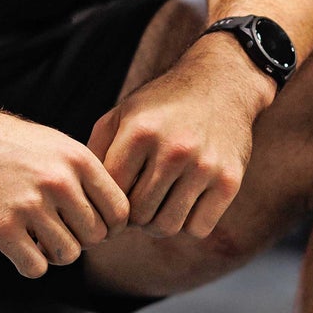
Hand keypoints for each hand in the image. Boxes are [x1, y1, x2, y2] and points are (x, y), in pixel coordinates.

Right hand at [0, 103, 129, 277]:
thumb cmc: (1, 142)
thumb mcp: (52, 144)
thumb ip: (82, 175)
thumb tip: (112, 214)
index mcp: (77, 159)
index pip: (120, 211)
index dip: (110, 226)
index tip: (90, 227)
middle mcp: (59, 181)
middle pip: (95, 237)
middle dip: (79, 240)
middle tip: (56, 232)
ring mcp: (30, 205)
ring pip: (68, 255)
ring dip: (54, 254)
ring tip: (37, 239)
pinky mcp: (1, 228)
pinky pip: (35, 267)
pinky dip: (29, 264)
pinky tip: (17, 248)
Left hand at [88, 40, 271, 239]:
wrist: (221, 83)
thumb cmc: (162, 104)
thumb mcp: (123, 114)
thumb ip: (97, 152)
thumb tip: (82, 199)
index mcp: (140, 132)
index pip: (112, 193)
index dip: (108, 202)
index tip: (113, 199)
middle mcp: (173, 150)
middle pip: (138, 215)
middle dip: (133, 215)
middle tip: (137, 203)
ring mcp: (205, 166)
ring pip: (167, 227)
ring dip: (158, 222)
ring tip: (158, 205)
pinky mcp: (230, 181)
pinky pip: (198, 229)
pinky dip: (188, 223)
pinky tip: (185, 203)